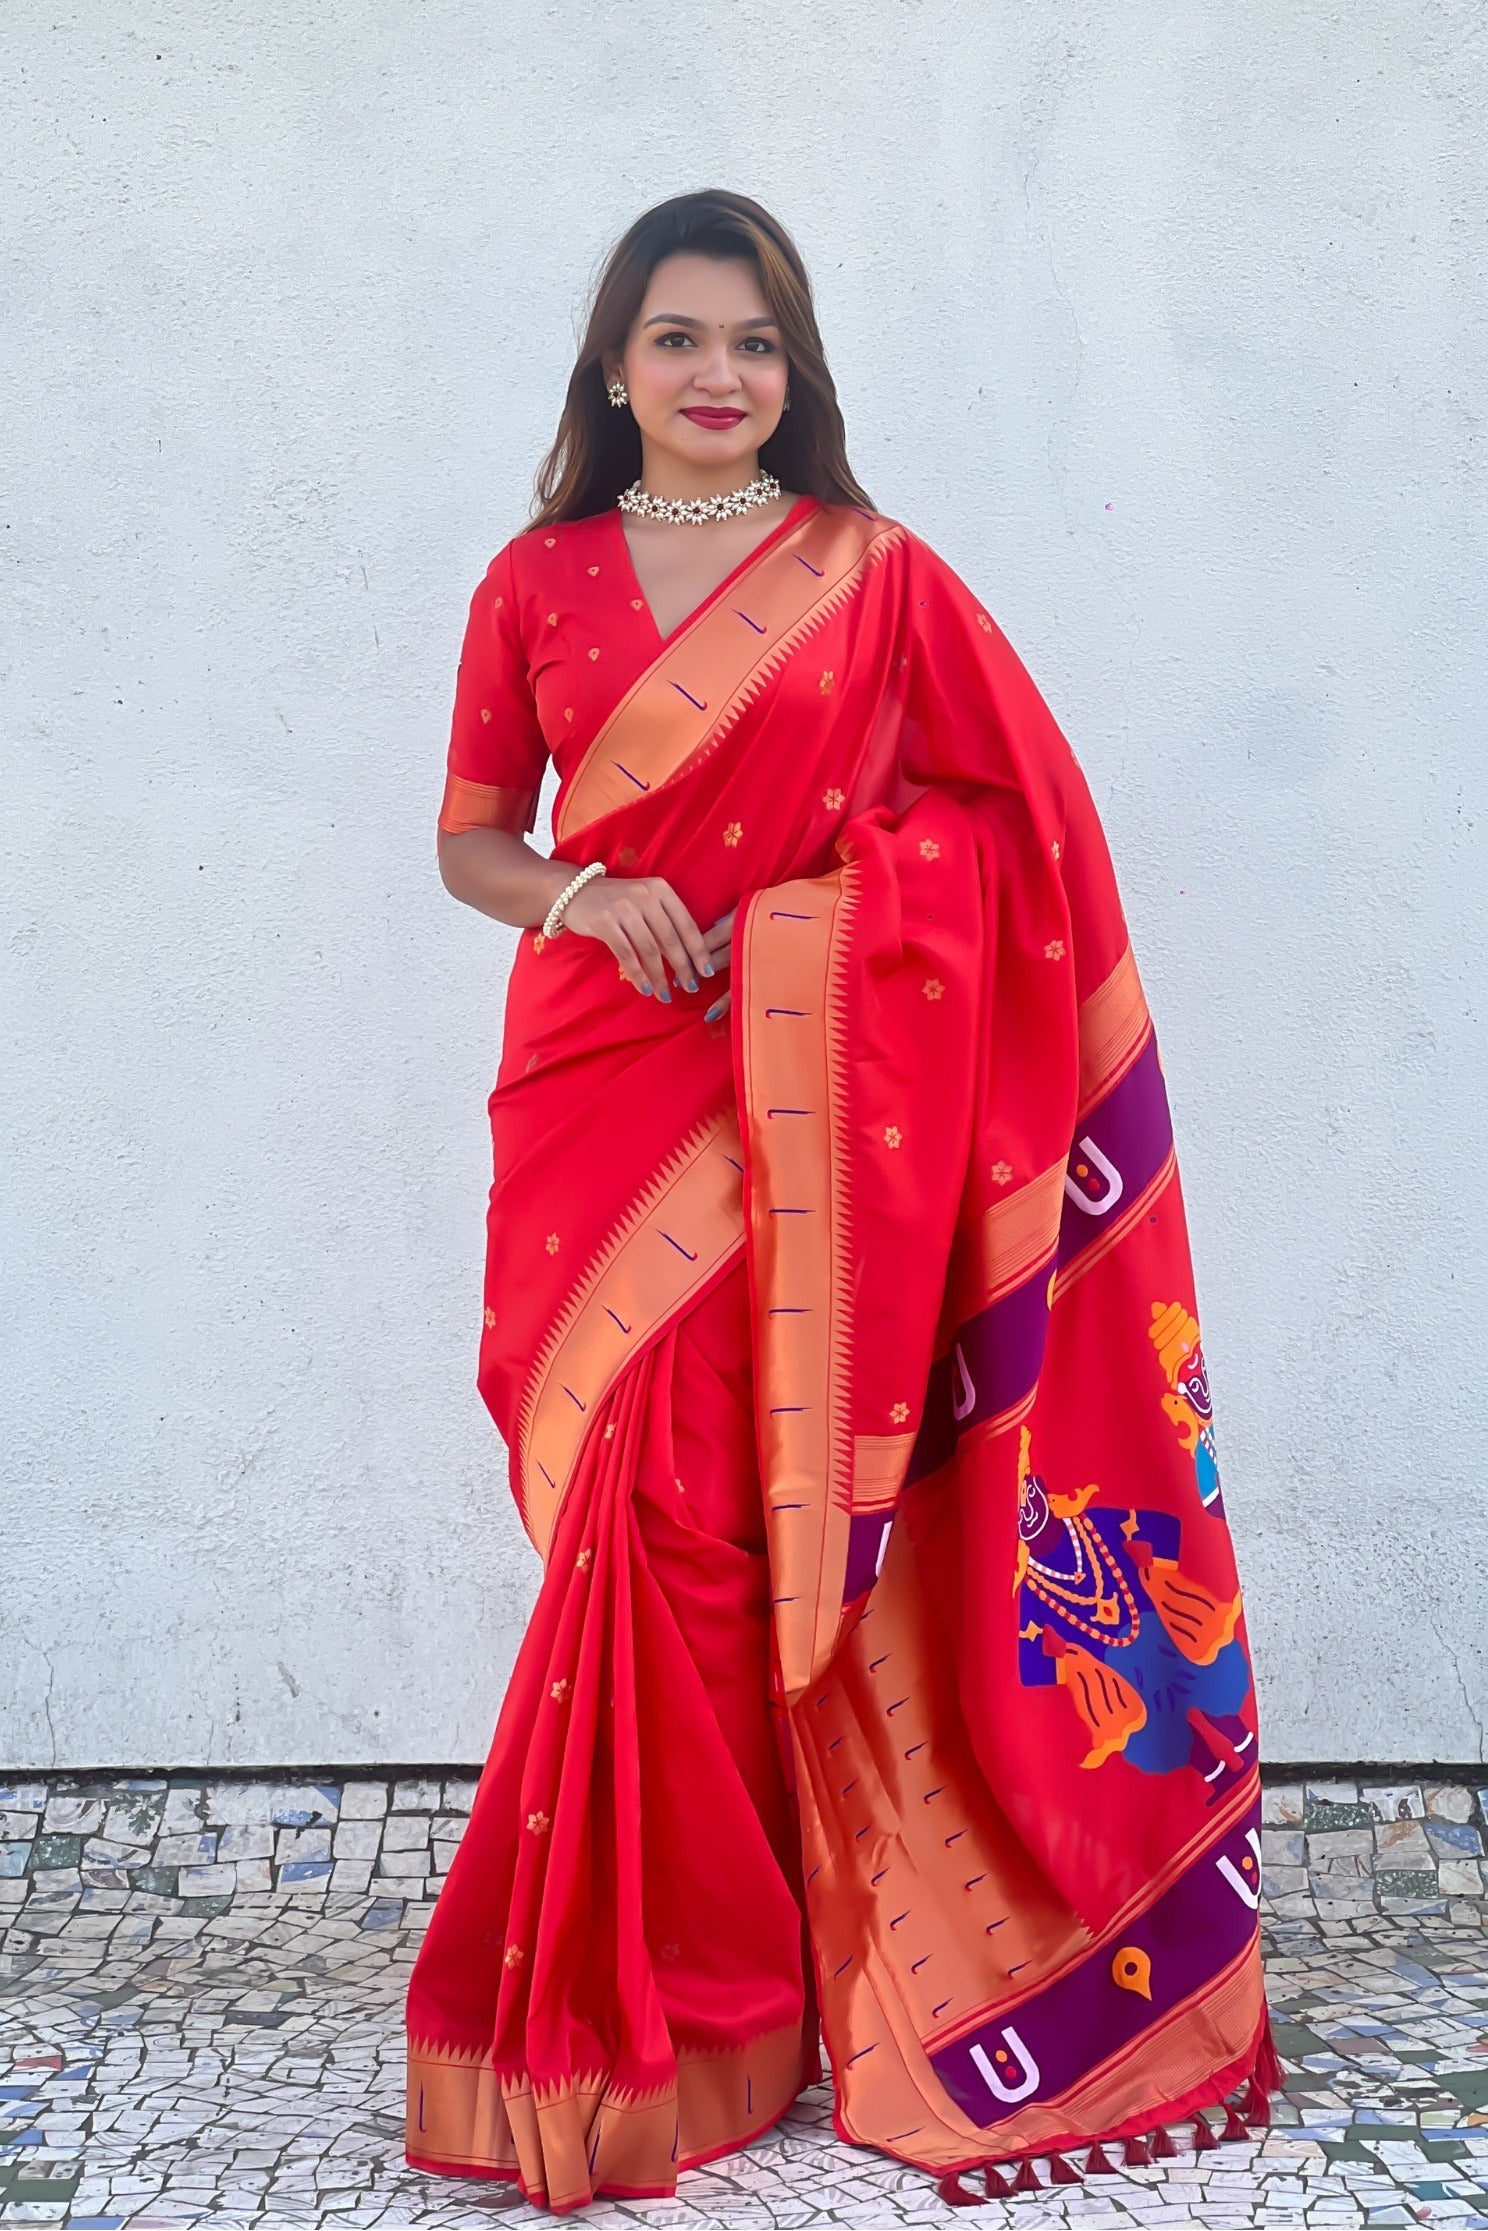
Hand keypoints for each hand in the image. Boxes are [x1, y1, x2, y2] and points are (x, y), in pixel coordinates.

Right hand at [561, 875, 731, 1014]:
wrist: (575, 890)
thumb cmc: (617, 901)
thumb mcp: (645, 902)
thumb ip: (665, 921)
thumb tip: (690, 957)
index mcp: (661, 889)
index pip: (686, 923)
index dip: (698, 950)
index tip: (707, 972)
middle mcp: (644, 895)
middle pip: (670, 939)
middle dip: (683, 967)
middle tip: (691, 988)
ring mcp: (623, 908)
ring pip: (649, 950)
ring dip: (660, 977)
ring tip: (666, 996)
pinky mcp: (604, 922)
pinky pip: (627, 954)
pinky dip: (638, 974)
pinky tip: (645, 989)